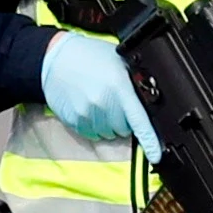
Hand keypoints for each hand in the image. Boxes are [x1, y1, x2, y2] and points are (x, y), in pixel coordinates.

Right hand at [38, 33, 156, 152]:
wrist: (56, 57)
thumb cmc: (90, 56)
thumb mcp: (119, 62)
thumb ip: (134, 83)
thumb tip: (148, 105)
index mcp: (119, 87)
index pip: (139, 121)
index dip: (150, 141)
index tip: (156, 155)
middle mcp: (103, 103)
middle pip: (124, 129)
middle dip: (124, 120)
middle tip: (115, 101)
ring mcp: (87, 114)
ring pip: (108, 134)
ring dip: (108, 124)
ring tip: (100, 102)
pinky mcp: (74, 121)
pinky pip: (92, 134)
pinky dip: (94, 125)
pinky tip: (89, 107)